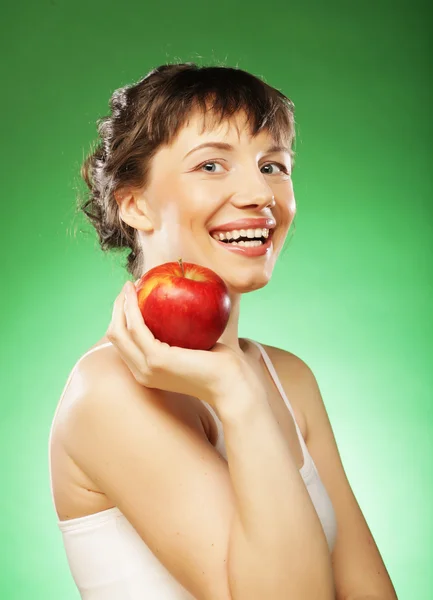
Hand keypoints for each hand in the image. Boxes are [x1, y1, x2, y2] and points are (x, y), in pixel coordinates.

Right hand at [105, 280, 258, 410]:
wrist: (233, 383)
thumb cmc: (221, 364)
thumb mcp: (194, 346)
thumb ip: (183, 331)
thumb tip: (181, 303)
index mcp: (148, 371)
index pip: (124, 342)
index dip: (123, 317)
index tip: (134, 295)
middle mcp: (142, 372)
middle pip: (116, 335)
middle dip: (117, 308)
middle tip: (129, 286)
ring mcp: (146, 368)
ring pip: (119, 330)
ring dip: (121, 304)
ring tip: (130, 284)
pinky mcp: (156, 359)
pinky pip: (136, 326)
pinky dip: (131, 306)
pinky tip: (137, 291)